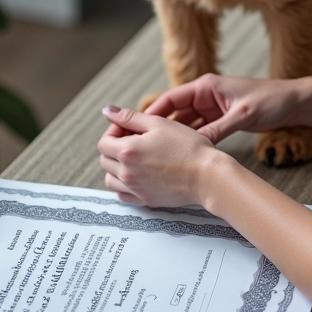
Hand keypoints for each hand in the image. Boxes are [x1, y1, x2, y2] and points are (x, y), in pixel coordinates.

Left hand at [98, 106, 218, 207]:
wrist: (207, 176)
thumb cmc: (188, 146)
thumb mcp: (159, 123)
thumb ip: (130, 117)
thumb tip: (107, 110)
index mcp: (127, 151)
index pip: (103, 142)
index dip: (114, 131)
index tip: (129, 128)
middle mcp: (127, 173)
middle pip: (104, 160)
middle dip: (114, 147)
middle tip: (135, 140)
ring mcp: (135, 189)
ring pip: (110, 179)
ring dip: (116, 167)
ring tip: (136, 158)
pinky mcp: (146, 200)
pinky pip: (123, 194)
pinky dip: (124, 184)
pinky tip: (139, 174)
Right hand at [144, 73, 300, 142]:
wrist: (292, 103)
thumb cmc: (270, 100)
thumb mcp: (242, 115)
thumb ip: (218, 129)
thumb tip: (196, 145)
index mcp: (207, 86)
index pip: (172, 97)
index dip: (154, 112)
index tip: (138, 127)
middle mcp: (206, 95)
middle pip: (175, 112)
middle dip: (160, 127)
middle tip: (143, 145)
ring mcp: (212, 108)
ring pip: (185, 124)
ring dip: (175, 136)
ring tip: (158, 154)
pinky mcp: (220, 119)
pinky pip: (199, 130)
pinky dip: (191, 141)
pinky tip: (181, 155)